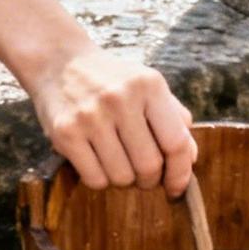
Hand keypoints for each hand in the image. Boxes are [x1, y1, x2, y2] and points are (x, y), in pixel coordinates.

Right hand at [30, 41, 196, 196]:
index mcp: (149, 85)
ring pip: (121, 177)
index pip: (176, 143)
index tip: (176, 187)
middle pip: (148, 166)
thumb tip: (189, 159)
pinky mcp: (65, 132)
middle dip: (150, 180)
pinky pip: (94, 179)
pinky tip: (98, 161)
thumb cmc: (112, 80)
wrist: (59, 62)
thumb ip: (174, 118)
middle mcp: (120, 98)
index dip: (180, 173)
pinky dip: (100, 179)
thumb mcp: (148, 85)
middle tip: (144, 176)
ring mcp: (90, 116)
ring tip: (118, 162)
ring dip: (124, 180)